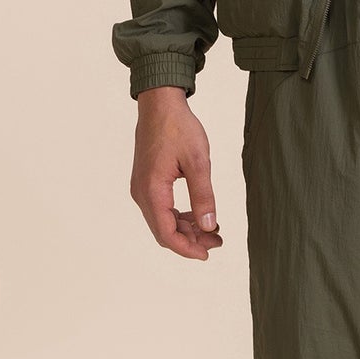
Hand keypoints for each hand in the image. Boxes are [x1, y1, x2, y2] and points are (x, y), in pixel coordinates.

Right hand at [130, 87, 223, 260]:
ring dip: (187, 229)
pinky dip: (180, 217)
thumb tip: (209, 225)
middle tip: (217, 241)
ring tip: (213, 230)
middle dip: (190, 241)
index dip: (186, 248)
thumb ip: (203, 196)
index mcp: (152, 190)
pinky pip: (162, 209)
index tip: (207, 254)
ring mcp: (142, 188)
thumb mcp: (198, 162)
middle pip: (164, 231)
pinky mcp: (147, 182)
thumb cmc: (178, 128)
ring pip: (163, 221)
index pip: (166, 233)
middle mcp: (142, 193)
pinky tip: (199, 216)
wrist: (160, 104)